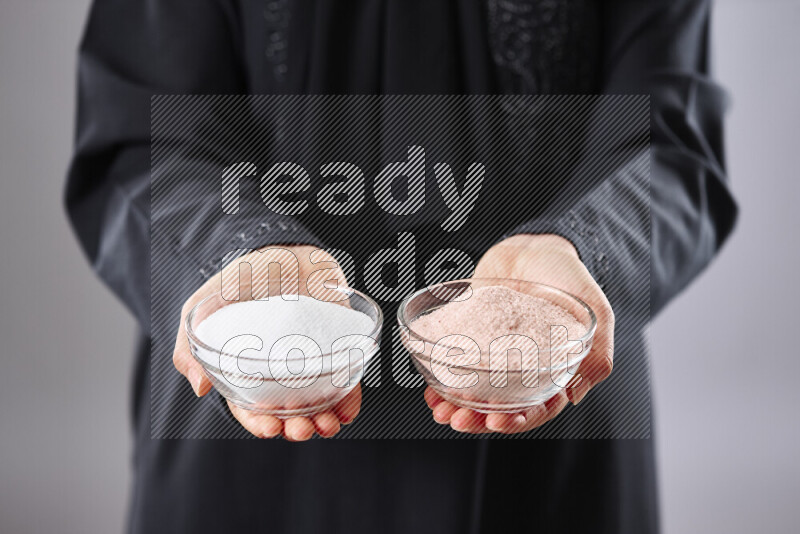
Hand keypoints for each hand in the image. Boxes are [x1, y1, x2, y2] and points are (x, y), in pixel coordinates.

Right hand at [172, 245, 360, 440]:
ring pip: (320, 401)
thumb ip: (190, 345)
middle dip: (295, 427)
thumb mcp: (205, 308)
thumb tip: (200, 387)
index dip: (258, 422)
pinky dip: (351, 397)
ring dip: (325, 420)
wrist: (281, 247)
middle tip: (299, 429)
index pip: (252, 407)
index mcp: (249, 369)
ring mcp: (312, 359)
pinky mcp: (339, 344)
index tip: (268, 427)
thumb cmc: (240, 279)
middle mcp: (282, 370)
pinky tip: (349, 408)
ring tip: (328, 425)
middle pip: (289, 410)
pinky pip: (348, 377)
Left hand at [425, 234, 614, 433]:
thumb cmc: (569, 278)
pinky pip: (456, 360)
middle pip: (501, 405)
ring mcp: (493, 352)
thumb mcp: (595, 311)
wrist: (534, 245)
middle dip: (478, 418)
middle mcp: (521, 367)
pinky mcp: (470, 335)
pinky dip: (443, 377)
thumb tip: (575, 395)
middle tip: (458, 420)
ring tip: (440, 410)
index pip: (538, 407)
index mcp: (552, 370)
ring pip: (476, 389)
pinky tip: (429, 386)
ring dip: (456, 405)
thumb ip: (598, 351)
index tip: (497, 422)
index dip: (518, 420)